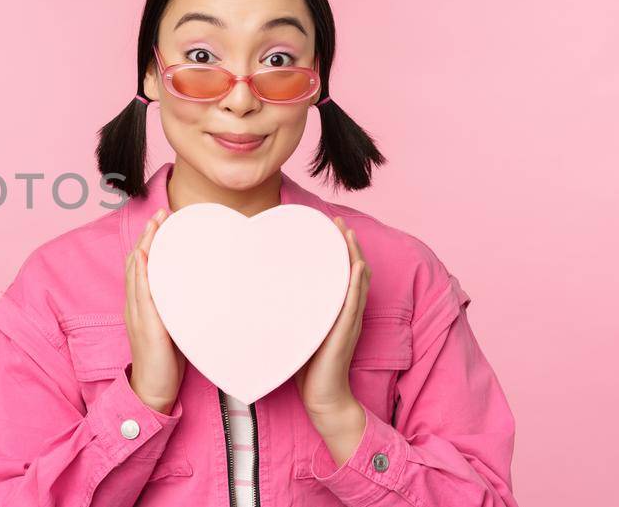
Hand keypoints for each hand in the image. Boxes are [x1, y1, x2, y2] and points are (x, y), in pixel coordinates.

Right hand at [125, 207, 186, 413]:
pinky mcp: (145, 326)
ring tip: (155, 225)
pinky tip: (145, 258)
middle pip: (138, 262)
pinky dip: (141, 273)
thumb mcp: (176, 328)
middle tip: (161, 213)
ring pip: (137, 272)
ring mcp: (138, 314)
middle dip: (148, 235)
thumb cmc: (167, 362)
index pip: (144, 266)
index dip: (151, 242)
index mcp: (143, 305)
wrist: (154, 390)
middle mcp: (136, 305)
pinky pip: (140, 295)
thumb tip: (203, 293)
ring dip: (146, 245)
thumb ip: (181, 309)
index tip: (163, 221)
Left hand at [293, 217, 369, 460]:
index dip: (336, 250)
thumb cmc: (306, 366)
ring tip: (347, 234)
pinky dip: (357, 283)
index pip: (339, 273)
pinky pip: (354, 303)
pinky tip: (356, 267)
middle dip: (346, 244)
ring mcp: (349, 321)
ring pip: (357, 282)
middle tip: (336, 221)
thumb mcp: (296, 331)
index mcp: (334, 310)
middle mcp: (345, 312)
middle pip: (352, 270)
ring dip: (354, 255)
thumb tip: (261, 295)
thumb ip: (290, 313)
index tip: (324, 228)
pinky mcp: (346, 332)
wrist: (322, 397)